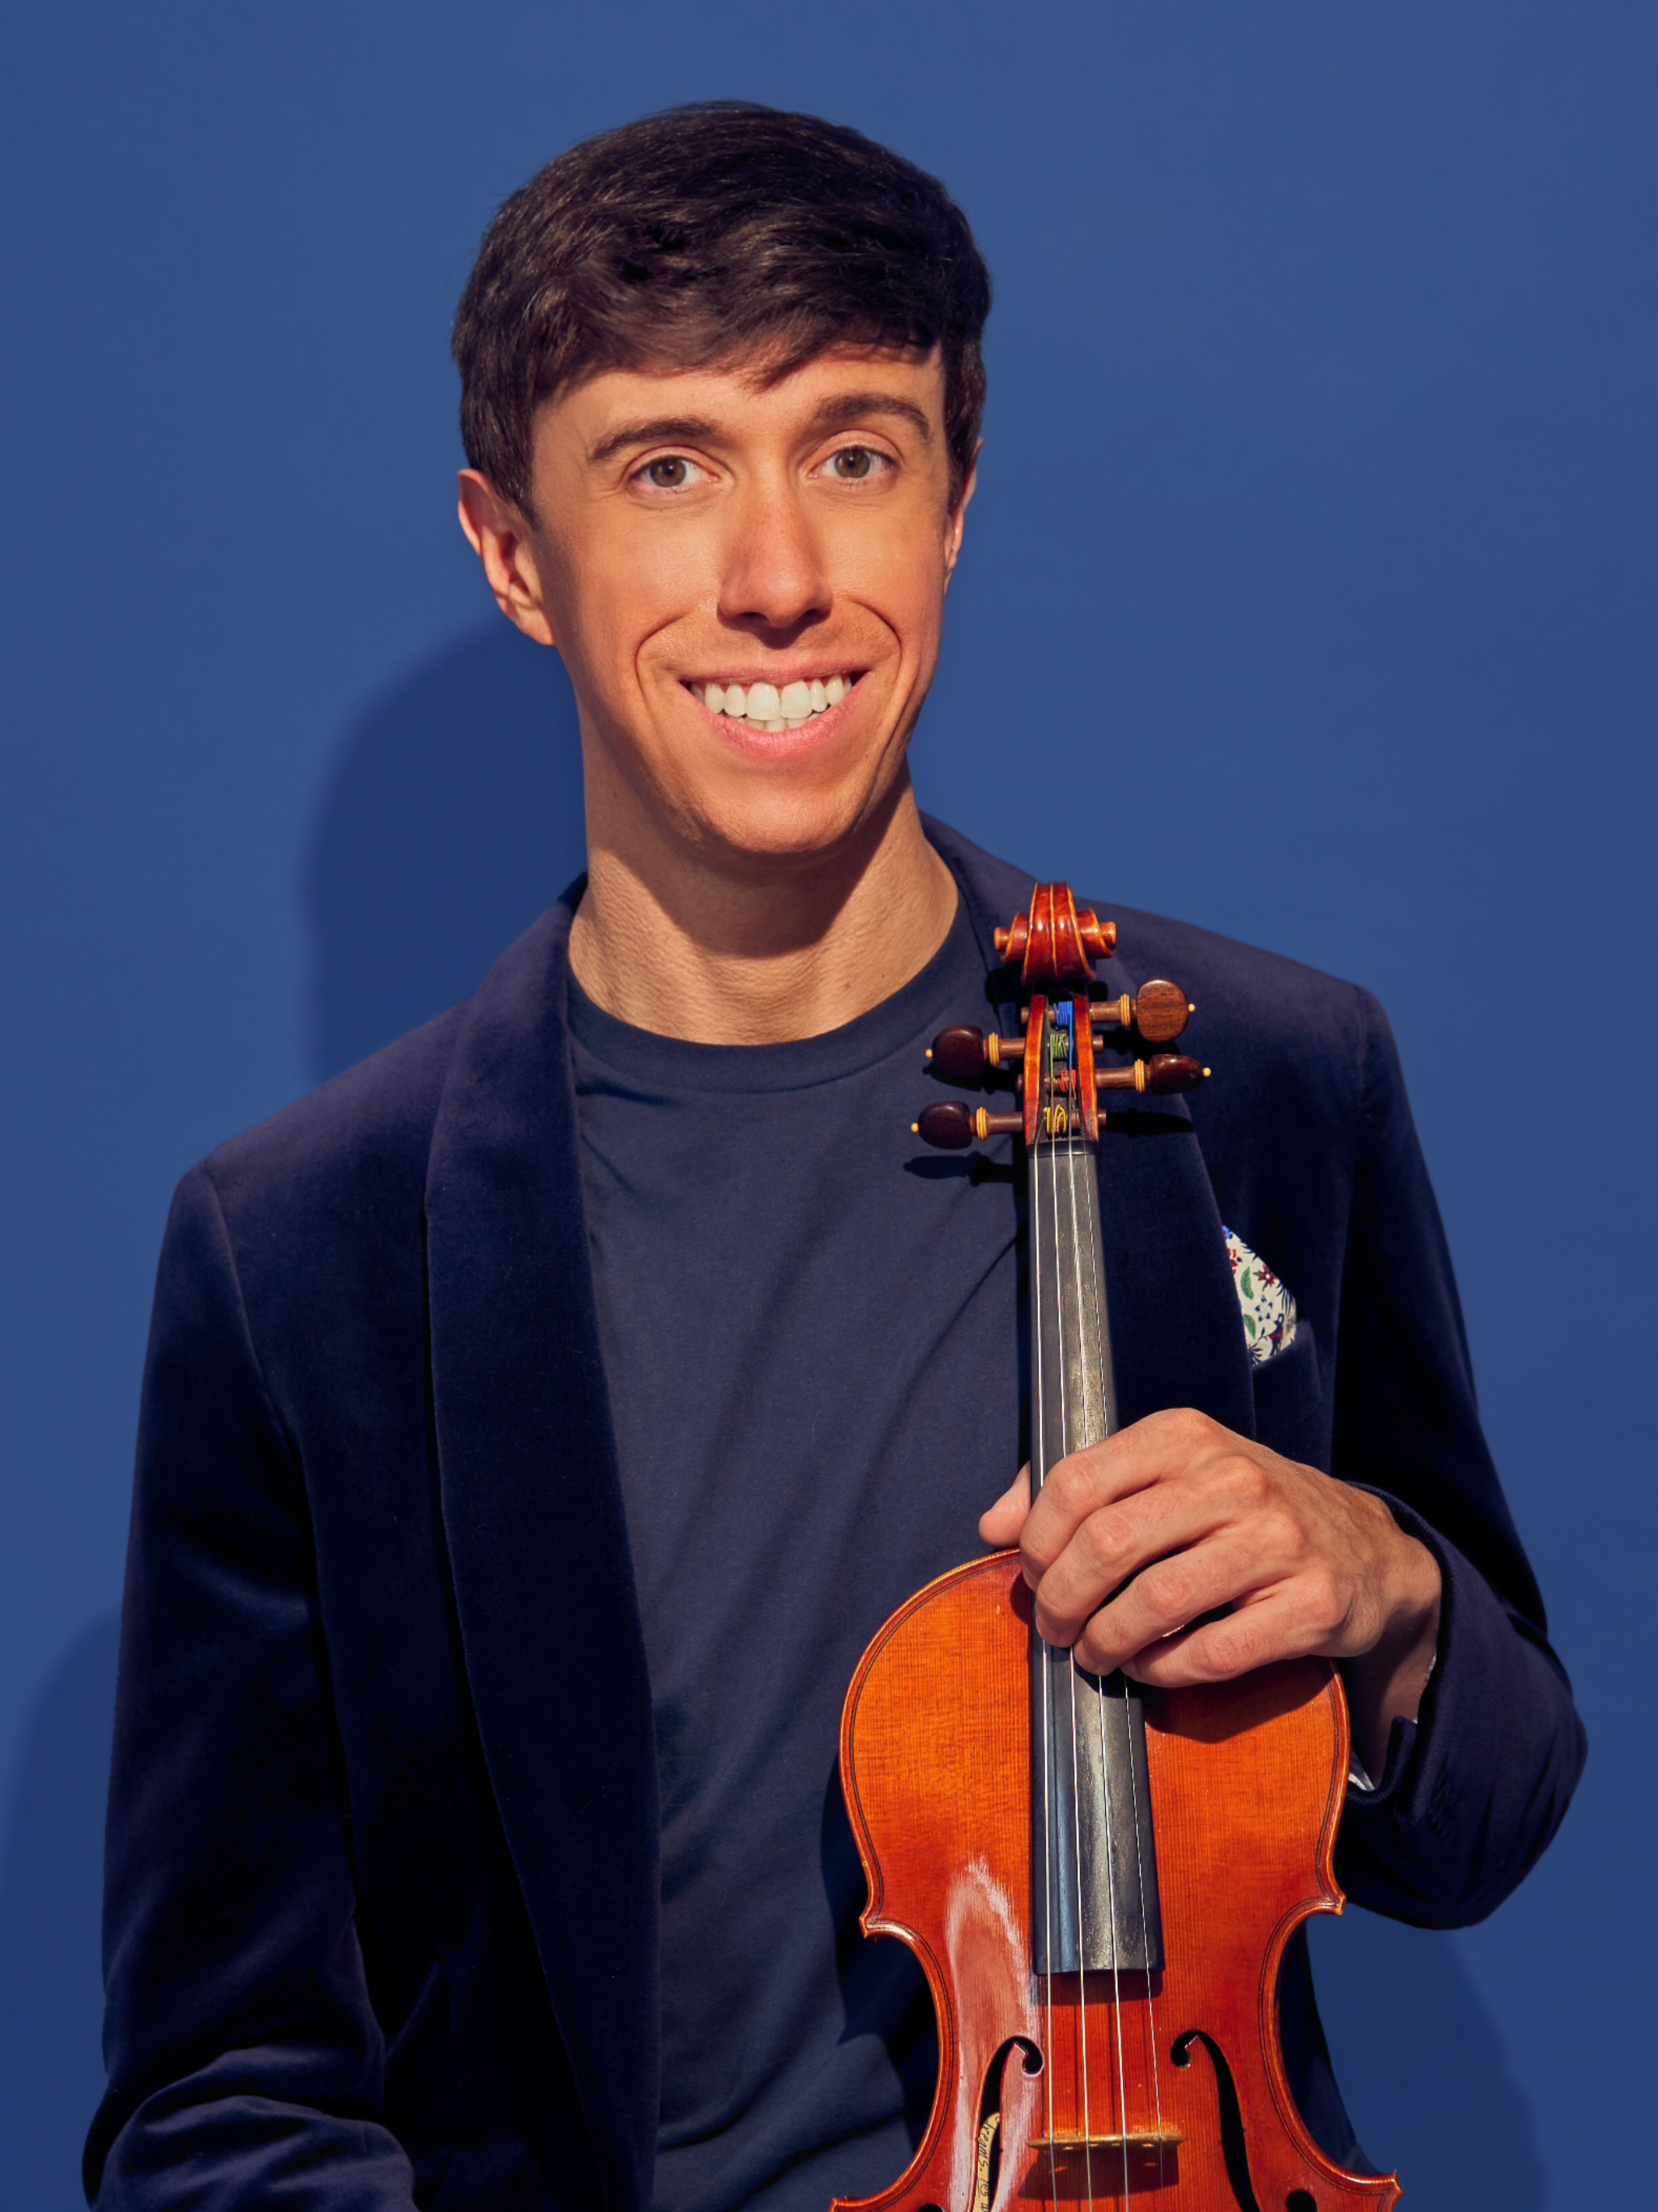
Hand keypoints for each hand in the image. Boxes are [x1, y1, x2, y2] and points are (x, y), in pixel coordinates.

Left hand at [978, 1408, 1442, 1782]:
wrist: (1366, 1552)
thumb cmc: (1241, 1514)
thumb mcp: (1166, 1473)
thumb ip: (1077, 1488)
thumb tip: (992, 1524)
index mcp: (1185, 1435)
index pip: (1077, 1482)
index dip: (1036, 1541)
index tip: (1032, 1574)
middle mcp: (1233, 1479)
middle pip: (1107, 1545)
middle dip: (1062, 1599)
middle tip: (1055, 1628)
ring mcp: (1277, 1541)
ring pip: (1154, 1602)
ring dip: (1106, 1641)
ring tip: (1095, 1653)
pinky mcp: (1311, 1604)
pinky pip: (1211, 1652)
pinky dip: (1162, 1669)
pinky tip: (1148, 1667)